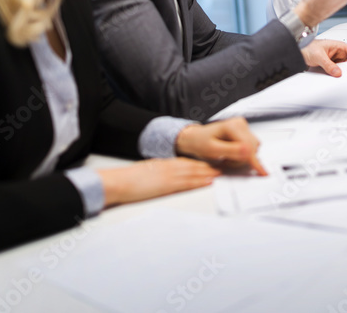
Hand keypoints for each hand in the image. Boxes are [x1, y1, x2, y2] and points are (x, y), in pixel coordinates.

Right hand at [98, 158, 220, 207]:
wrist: (119, 182)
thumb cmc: (129, 179)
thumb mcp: (147, 172)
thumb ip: (160, 173)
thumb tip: (168, 178)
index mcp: (165, 164)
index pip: (188, 162)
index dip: (203, 163)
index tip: (214, 164)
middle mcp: (169, 167)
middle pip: (195, 165)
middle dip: (211, 166)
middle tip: (226, 166)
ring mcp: (169, 175)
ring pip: (194, 172)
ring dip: (210, 172)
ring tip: (224, 172)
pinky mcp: (167, 185)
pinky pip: (187, 182)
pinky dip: (199, 181)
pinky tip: (208, 181)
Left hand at [175, 117, 265, 174]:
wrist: (196, 138)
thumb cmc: (200, 142)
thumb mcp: (213, 150)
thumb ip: (231, 150)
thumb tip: (248, 151)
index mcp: (232, 125)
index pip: (248, 146)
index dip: (253, 161)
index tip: (262, 172)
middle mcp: (239, 123)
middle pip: (252, 147)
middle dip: (242, 159)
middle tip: (226, 161)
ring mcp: (242, 127)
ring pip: (253, 148)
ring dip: (243, 158)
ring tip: (227, 157)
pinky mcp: (244, 132)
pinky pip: (251, 147)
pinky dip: (243, 154)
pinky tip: (231, 154)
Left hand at [301, 39, 346, 76]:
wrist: (297, 50)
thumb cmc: (307, 47)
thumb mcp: (318, 56)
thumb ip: (328, 65)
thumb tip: (338, 73)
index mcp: (339, 46)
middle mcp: (338, 53)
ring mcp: (335, 60)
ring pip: (345, 68)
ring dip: (345, 73)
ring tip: (346, 79)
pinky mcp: (331, 66)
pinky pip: (337, 71)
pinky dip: (338, 75)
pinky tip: (338, 79)